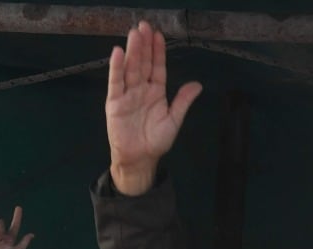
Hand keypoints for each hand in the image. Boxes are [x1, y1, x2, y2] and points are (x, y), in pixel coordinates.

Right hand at [106, 21, 202, 195]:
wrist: (140, 159)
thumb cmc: (156, 141)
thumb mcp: (173, 121)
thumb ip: (183, 101)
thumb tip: (197, 84)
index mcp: (156, 92)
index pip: (157, 67)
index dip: (158, 51)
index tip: (159, 35)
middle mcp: (141, 89)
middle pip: (143, 63)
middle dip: (144, 45)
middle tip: (144, 26)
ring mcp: (127, 94)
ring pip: (130, 68)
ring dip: (132, 51)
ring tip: (134, 34)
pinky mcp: (114, 102)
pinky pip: (116, 82)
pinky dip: (116, 68)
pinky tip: (118, 53)